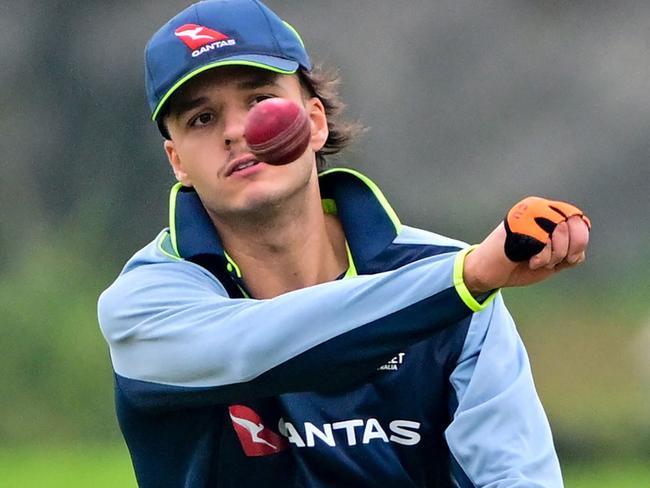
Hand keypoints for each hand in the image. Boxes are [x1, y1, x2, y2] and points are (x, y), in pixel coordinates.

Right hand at [463, 197, 590, 293]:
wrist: (487, 273)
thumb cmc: (517, 266)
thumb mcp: (552, 260)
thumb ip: (569, 250)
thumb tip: (582, 241)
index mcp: (546, 213)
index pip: (578, 219)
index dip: (581, 240)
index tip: (569, 258)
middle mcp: (538, 208)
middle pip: (575, 222)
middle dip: (571, 249)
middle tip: (554, 261)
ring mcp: (528, 213)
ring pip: (562, 230)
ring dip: (555, 255)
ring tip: (538, 261)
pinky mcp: (519, 222)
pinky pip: (546, 240)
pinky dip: (543, 258)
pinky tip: (530, 261)